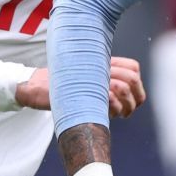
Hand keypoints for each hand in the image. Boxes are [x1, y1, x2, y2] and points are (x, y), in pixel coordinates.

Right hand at [15, 57, 144, 116]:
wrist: (37, 87)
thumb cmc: (62, 87)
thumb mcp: (86, 84)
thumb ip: (105, 88)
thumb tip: (129, 103)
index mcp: (105, 64)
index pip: (133, 68)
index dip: (138, 86)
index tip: (132, 100)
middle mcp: (102, 67)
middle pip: (133, 78)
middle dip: (135, 97)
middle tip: (126, 111)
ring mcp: (95, 76)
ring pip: (126, 87)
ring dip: (126, 104)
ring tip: (117, 112)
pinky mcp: (88, 87)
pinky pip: (111, 97)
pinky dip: (113, 106)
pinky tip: (106, 109)